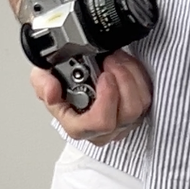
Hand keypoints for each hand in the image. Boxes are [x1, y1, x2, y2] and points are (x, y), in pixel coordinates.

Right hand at [32, 50, 152, 145]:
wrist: (74, 76)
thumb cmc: (61, 83)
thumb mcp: (42, 77)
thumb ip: (43, 84)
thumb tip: (52, 92)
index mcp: (79, 127)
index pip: (99, 124)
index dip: (106, 100)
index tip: (103, 76)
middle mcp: (103, 130)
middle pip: (126, 114)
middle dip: (122, 80)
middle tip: (110, 60)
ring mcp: (122, 123)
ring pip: (140, 105)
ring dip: (130, 75)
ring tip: (115, 59)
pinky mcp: (137, 112)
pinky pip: (146, 96)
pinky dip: (138, 75)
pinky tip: (124, 65)